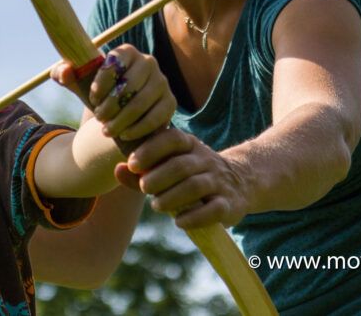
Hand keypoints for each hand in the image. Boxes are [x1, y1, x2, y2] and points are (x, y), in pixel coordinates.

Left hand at [52, 45, 175, 141]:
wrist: (119, 112)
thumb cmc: (98, 93)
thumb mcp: (79, 84)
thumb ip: (63, 74)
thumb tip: (64, 72)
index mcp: (126, 52)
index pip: (115, 62)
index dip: (101, 82)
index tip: (92, 98)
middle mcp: (148, 62)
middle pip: (129, 84)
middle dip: (110, 105)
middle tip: (99, 118)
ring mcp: (162, 82)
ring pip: (141, 102)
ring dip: (121, 119)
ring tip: (107, 130)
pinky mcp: (170, 102)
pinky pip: (156, 116)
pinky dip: (139, 128)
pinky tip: (125, 135)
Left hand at [121, 129, 250, 229]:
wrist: (242, 181)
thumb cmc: (193, 174)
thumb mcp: (171, 164)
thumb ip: (144, 168)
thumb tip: (117, 170)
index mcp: (190, 145)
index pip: (172, 139)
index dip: (151, 149)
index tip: (132, 163)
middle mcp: (206, 160)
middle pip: (181, 166)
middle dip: (158, 177)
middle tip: (143, 188)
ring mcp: (219, 182)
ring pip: (195, 186)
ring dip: (172, 197)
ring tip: (157, 206)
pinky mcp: (229, 205)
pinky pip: (213, 210)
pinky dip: (194, 217)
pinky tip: (179, 222)